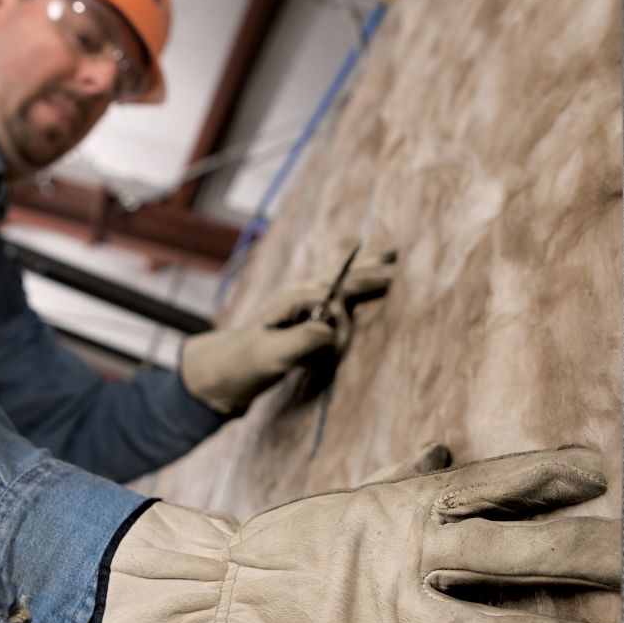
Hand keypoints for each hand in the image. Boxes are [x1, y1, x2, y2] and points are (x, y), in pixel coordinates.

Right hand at [91, 445, 619, 622]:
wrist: (223, 590)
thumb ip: (410, 480)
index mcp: (408, 508)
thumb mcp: (356, 498)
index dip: (547, 474)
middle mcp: (410, 556)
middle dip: (583, 555)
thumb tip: (447, 454)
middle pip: (514, 552)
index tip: (600, 472)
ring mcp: (396, 616)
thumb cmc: (295, 540)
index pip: (493, 483)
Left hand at [180, 249, 394, 413]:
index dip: (345, 320)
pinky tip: (368, 273)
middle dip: (372, 267)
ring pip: (343, 280)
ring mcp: (305, 304)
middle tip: (399, 253)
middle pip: (345, 276)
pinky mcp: (308, 316)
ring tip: (390, 253)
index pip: (336, 299)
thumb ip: (305, 339)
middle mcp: (303, 295)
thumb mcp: (274, 354)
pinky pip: (339, 293)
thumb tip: (334, 328)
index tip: (338, 347)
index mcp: (296, 299)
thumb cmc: (247, 362)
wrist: (225, 370)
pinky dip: (357, 281)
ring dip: (367, 267)